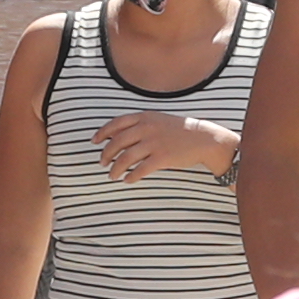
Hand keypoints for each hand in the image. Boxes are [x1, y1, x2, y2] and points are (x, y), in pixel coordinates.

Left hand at [93, 111, 235, 183]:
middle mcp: (147, 129)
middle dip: (106, 154)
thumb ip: (140, 125)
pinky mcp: (162, 158)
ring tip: (112, 176)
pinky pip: (140, 170)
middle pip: (117, 142)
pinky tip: (128, 180)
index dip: (102, 133)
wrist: (203, 138)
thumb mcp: (158, 120)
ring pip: (126, 158)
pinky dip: (131, 177)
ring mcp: (154, 143)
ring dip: (116, 168)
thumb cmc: (179, 131)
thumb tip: (118, 136)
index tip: (94, 142)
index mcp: (144, 117)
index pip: (116, 123)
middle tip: (102, 163)